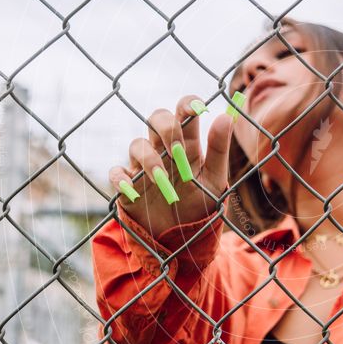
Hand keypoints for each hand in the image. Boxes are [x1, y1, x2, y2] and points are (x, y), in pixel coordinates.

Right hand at [108, 95, 233, 238]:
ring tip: (163, 179)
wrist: (183, 239)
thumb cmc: (200, 204)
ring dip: (149, 158)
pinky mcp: (128, 185)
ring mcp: (143, 166)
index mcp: (186, 144)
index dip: (187, 104)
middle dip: (166, 127)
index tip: (196, 108)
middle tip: (178, 148)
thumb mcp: (214, 180)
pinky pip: (116, 173)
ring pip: (136, 144)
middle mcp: (163, 149)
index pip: (183, 112)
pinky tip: (133, 189)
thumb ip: (219, 150)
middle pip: (156, 118)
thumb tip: (226, 117)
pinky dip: (121, 178)